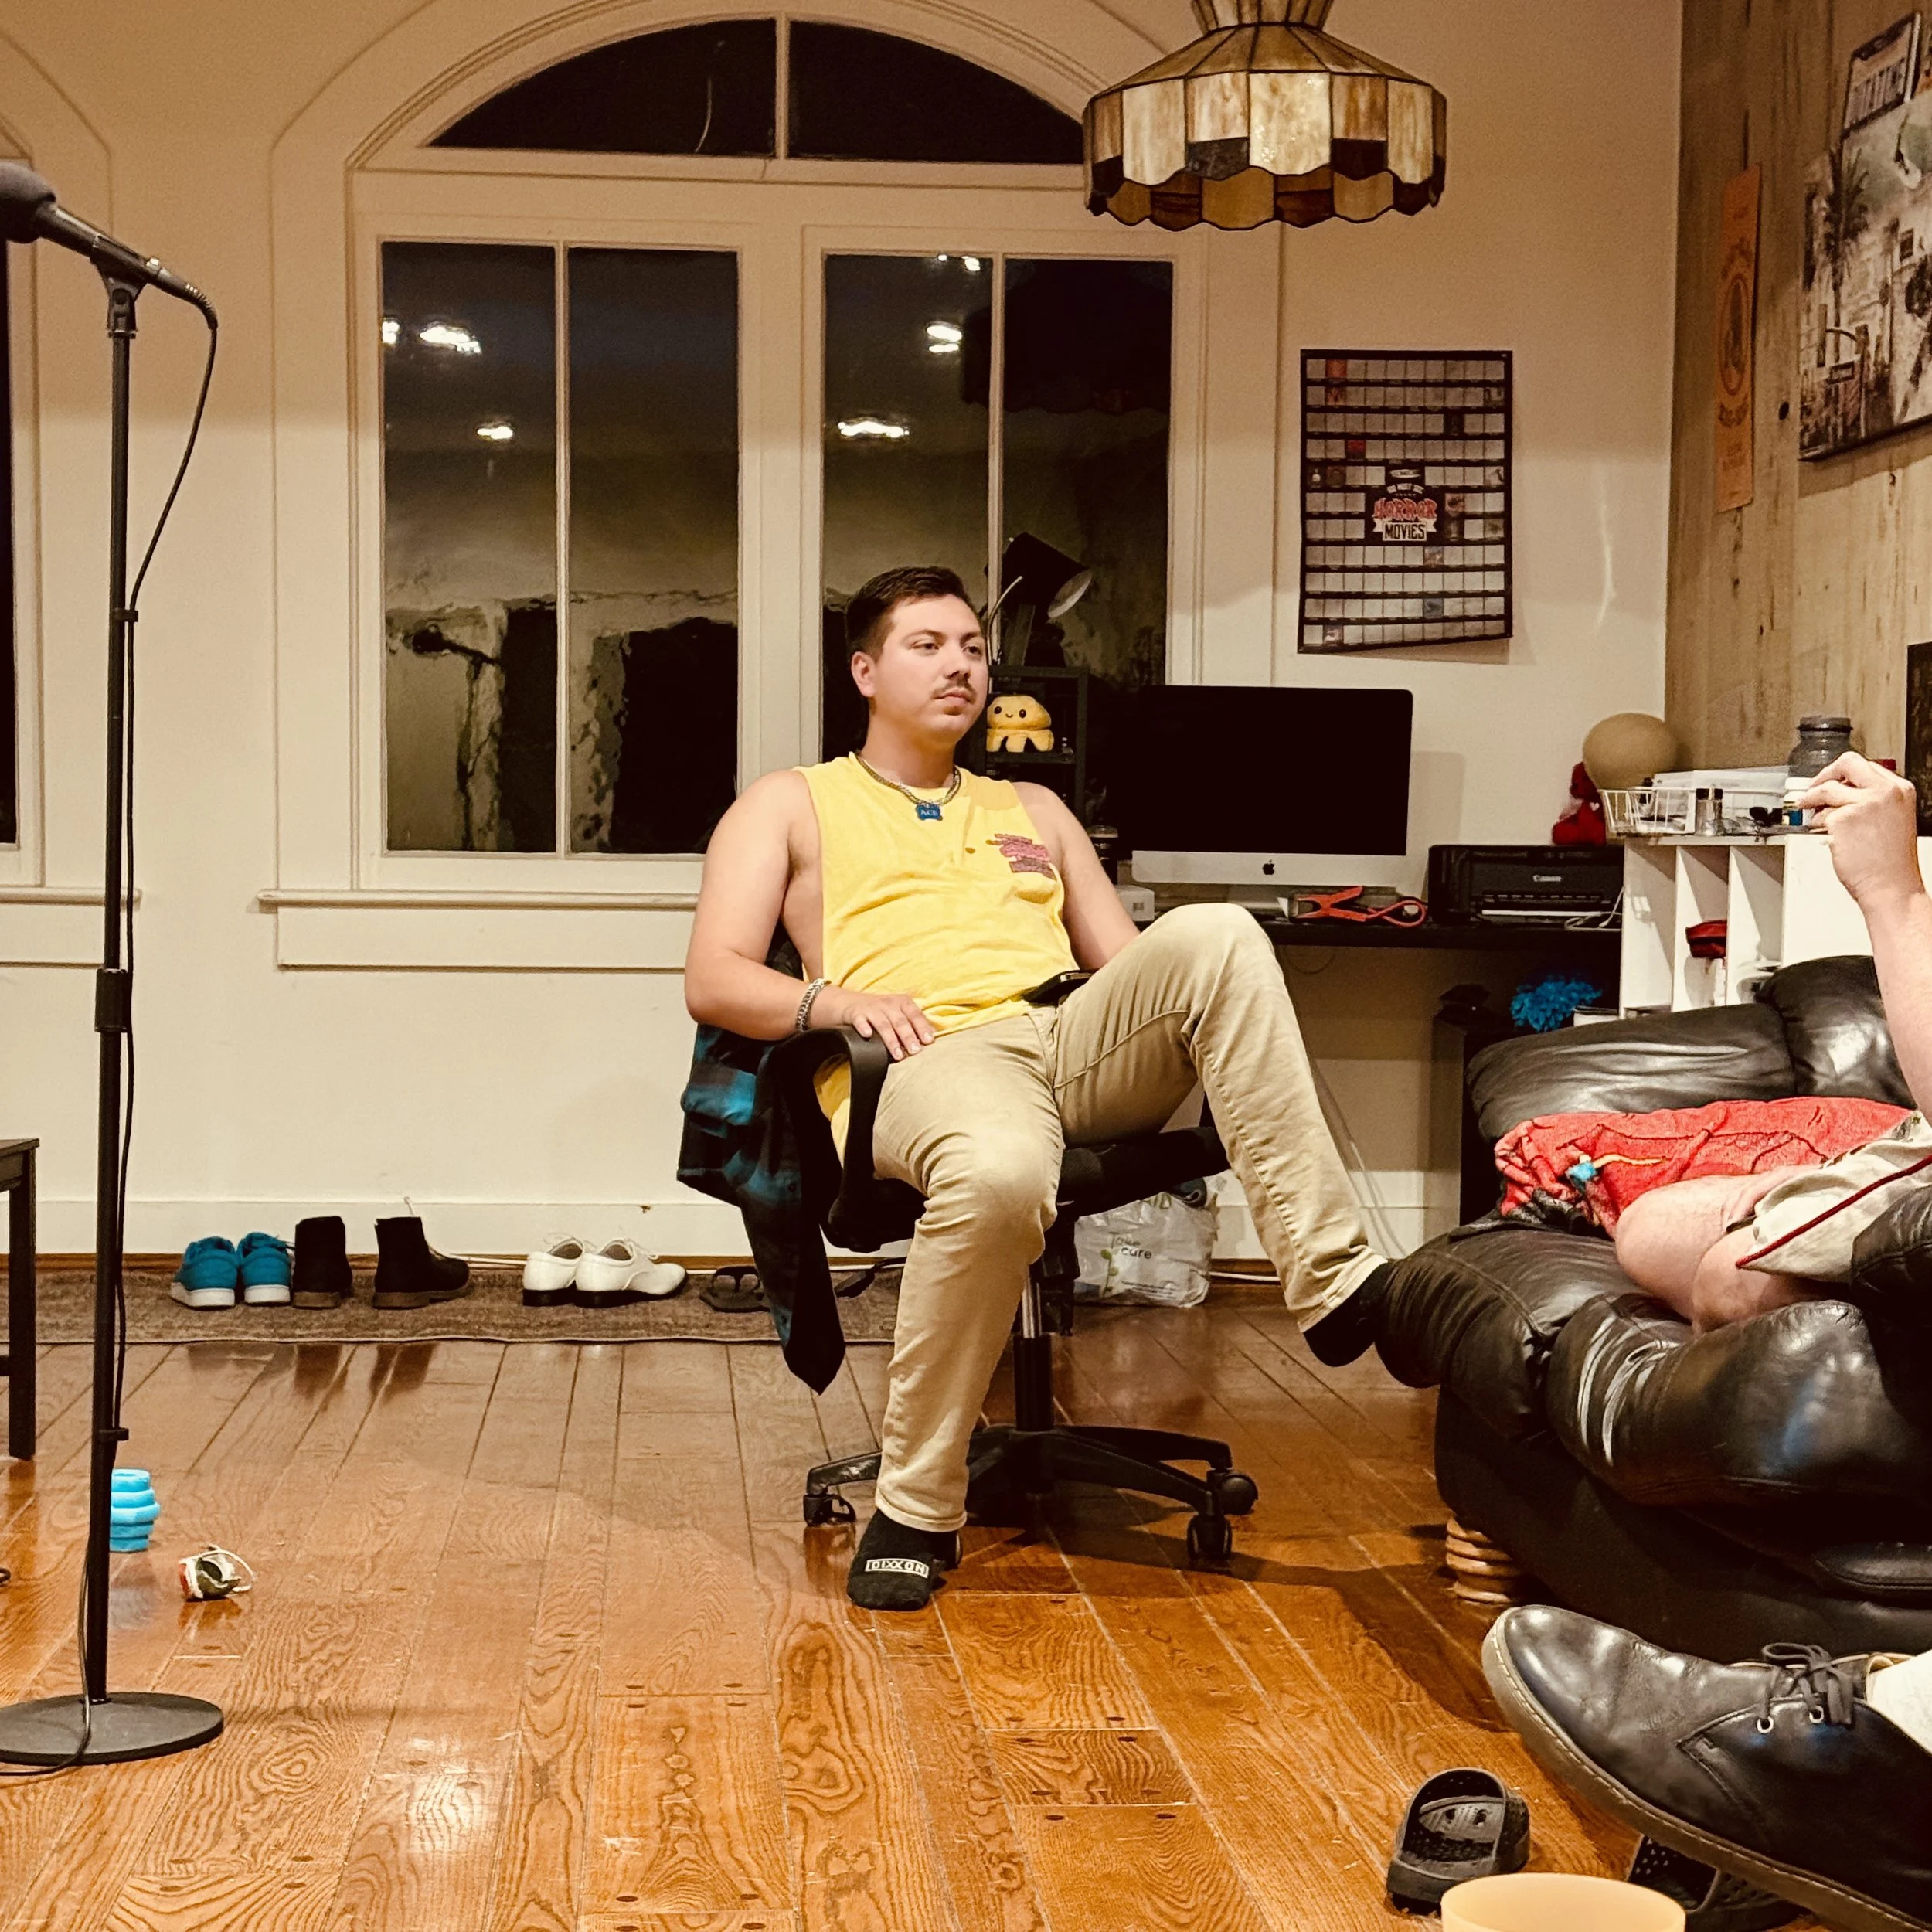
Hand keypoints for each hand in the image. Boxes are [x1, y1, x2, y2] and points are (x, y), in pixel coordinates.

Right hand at [814, 985, 935, 1059]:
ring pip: (883, 1024)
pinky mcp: (855, 1013)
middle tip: (915, 1051)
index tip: (928, 1041)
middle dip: (909, 1037)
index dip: (922, 1027)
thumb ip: (912, 1024)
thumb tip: (932, 1038)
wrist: (848, 1003)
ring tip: (897, 1054)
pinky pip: (860, 1020)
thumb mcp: (897, 1013)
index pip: (915, 1015)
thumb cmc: (879, 1012)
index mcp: (901, 1003)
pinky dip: (863, 1027)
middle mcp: (887, 1004)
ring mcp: (871, 1008)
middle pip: (900, 1021)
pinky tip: (868, 1035)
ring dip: (891, 1039)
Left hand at [1800, 752, 1925, 911]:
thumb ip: (1874, 800)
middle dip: (1825, 774)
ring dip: (1812, 801)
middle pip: (1847, 763)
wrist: (1891, 887)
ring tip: (1811, 813)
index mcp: (1900, 789)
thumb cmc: (1890, 862)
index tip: (1832, 780)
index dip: (1844, 773)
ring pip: (1827, 789)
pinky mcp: (1842, 818)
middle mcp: (1884, 792)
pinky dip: (1816, 824)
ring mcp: (1863, 803)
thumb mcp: (1893, 819)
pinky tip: (1825, 834)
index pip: (1866, 766)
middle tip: (1814, 787)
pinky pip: (1820, 814)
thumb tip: (1843, 792)